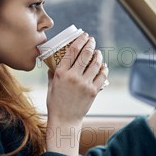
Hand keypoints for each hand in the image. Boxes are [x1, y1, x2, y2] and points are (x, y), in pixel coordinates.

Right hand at [45, 33, 108, 154]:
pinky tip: (103, 66)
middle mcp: (73, 76)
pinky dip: (103, 69)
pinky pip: (102, 76)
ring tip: (98, 52)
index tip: (83, 36)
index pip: (72, 51)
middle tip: (92, 40)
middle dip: (90, 44)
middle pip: (85, 54)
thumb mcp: (51, 86)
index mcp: (61, 73)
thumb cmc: (56, 103)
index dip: (79, 41)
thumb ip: (52, 74)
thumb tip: (53, 65)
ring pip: (95, 63)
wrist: (65, 119)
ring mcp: (84, 84)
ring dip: (98, 55)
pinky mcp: (93, 91)